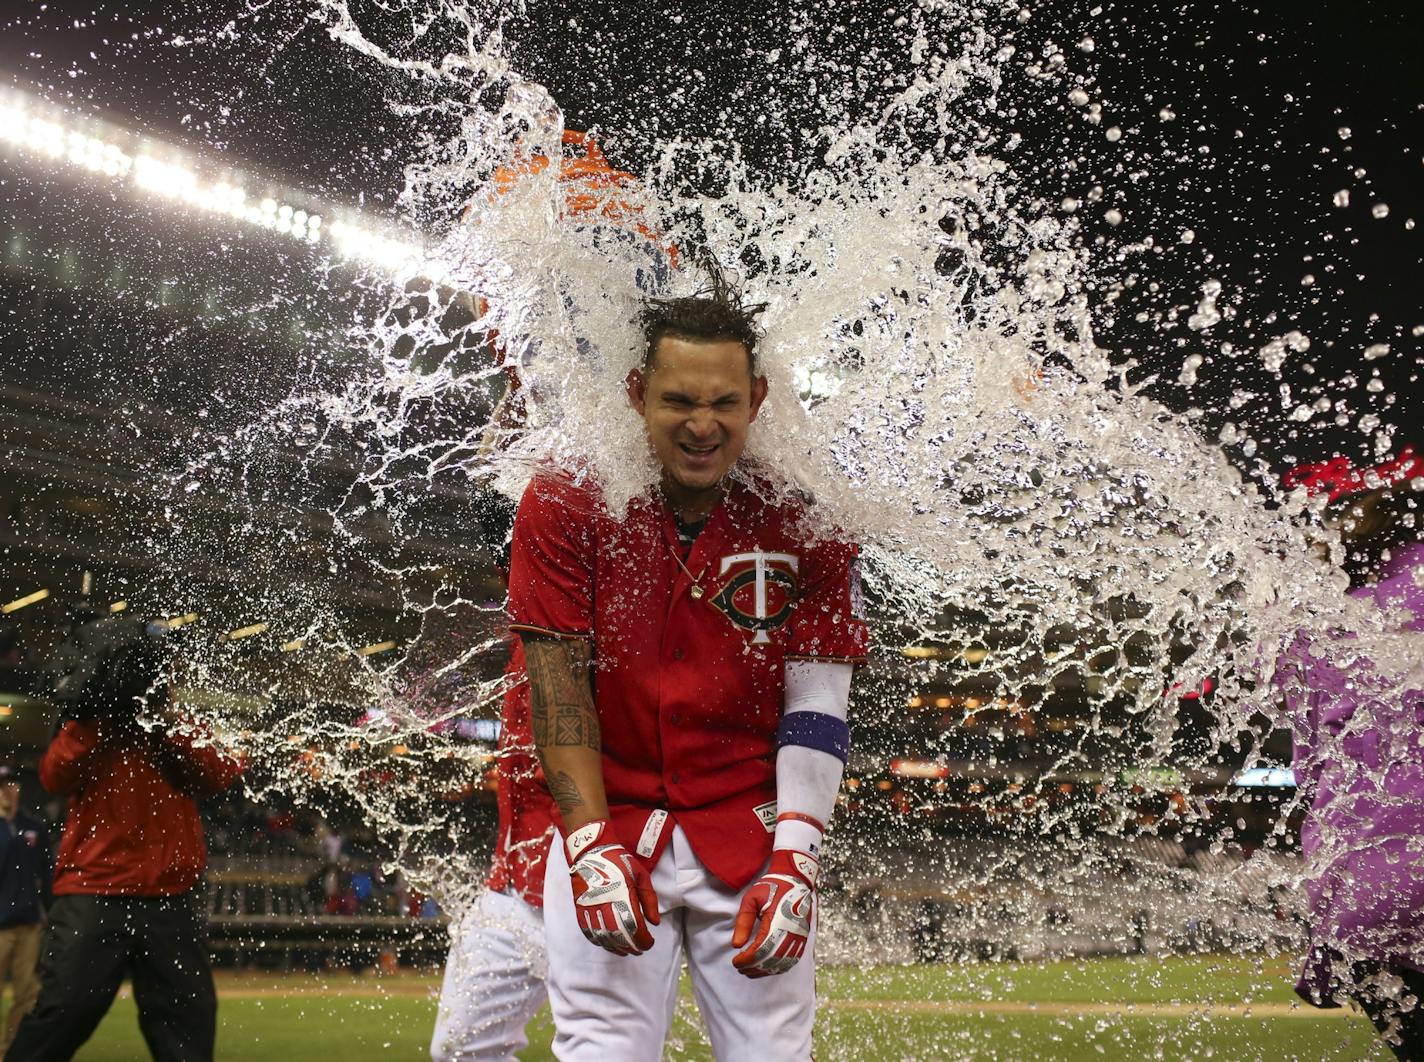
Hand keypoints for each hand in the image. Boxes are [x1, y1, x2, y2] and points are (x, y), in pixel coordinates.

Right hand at [564, 820, 659, 955]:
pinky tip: (609, 944)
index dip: (644, 940)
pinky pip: (588, 932)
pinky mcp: (580, 909)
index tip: (650, 942)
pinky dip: (600, 942)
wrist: (590, 851)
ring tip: (627, 950)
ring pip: (603, 937)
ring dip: (616, 948)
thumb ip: (649, 899)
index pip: (635, 927)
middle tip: (640, 949)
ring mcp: (591, 907)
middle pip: (619, 936)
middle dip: (632, 947)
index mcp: (622, 895)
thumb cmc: (619, 862)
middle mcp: (605, 904)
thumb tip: (655, 922)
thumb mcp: (641, 875)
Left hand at [731, 848, 817, 976]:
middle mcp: (791, 932)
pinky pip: (792, 960)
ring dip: (764, 970)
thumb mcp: (752, 899)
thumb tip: (736, 945)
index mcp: (777, 922)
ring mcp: (799, 937)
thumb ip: (743, 922)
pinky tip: (767, 967)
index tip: (735, 961)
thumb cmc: (772, 887)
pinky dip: (778, 967)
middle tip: (740, 967)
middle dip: (753, 967)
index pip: (760, 950)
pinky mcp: (803, 939)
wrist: (796, 880)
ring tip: (750, 970)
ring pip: (782, 963)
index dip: (747, 960)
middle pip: (770, 960)